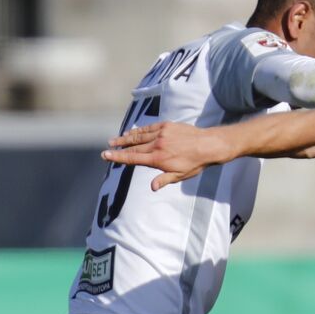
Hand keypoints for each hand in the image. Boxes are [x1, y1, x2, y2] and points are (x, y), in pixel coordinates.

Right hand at [101, 122, 227, 189]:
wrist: (208, 145)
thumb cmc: (195, 163)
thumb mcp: (180, 175)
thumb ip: (164, 179)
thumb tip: (152, 187)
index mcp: (158, 159)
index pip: (134, 158)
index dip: (119, 157)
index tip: (107, 156)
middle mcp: (157, 145)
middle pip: (133, 147)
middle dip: (118, 148)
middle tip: (106, 149)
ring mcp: (161, 133)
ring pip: (139, 136)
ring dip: (125, 139)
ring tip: (114, 140)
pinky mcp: (166, 125)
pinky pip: (148, 128)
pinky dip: (138, 131)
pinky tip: (131, 133)